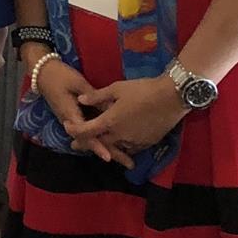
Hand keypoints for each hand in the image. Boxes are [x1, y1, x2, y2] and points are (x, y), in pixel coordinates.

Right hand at [28, 54, 133, 167]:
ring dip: (109, 148)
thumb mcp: (78, 83)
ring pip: (91, 139)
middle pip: (91, 142)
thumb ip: (93, 96)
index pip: (85, 135)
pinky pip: (90, 132)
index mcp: (70, 115)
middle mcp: (71, 123)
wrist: (43, 73)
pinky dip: (103, 139)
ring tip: (127, 158)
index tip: (108, 157)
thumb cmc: (60, 76)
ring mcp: (73, 122)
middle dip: (109, 153)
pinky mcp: (76, 118)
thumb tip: (109, 108)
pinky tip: (118, 142)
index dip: (97, 146)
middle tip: (129, 164)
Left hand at [70, 75, 188, 162]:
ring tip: (99, 144)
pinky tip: (121, 143)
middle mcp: (120, 135)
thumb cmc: (142, 90)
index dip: (74, 131)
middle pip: (99, 143)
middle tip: (76, 144)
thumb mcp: (117, 88)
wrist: (171, 97)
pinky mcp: (147, 143)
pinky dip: (123, 147)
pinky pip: (131, 148)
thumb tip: (81, 100)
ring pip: (116, 147)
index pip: (87, 131)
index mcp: (110, 121)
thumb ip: (97, 96)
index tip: (67, 128)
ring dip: (106, 147)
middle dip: (86, 144)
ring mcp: (134, 141)